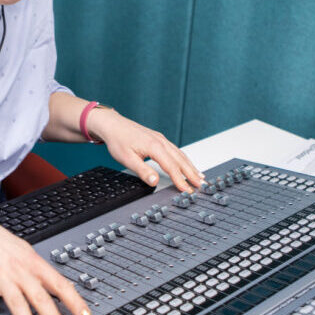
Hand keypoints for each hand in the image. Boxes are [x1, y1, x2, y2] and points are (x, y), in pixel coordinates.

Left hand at [88, 108, 205, 191]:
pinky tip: (186, 163)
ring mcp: (161, 139)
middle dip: (191, 173)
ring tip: (199, 176)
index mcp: (155, 147)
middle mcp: (161, 141)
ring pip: (180, 154)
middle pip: (180, 160)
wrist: (113, 124)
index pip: (171, 167)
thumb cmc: (118, 140)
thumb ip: (143, 171)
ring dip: (190, 166)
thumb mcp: (127, 159)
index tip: (187, 191)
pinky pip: (175, 150)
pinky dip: (183, 159)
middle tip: (201, 185)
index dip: (180, 180)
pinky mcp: (159, 138)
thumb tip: (155, 181)